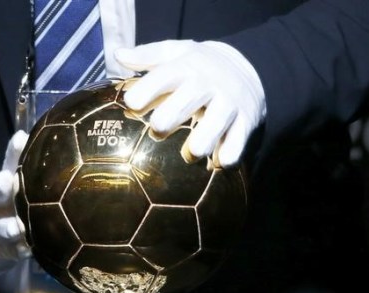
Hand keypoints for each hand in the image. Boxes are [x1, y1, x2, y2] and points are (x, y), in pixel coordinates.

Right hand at [0, 130, 30, 277]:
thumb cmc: (10, 204)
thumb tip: (44, 133)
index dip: (12, 152)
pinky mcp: (8, 252)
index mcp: (3, 186)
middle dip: (1, 188)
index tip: (19, 140)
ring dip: (11, 228)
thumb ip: (23, 162)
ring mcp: (1, 229)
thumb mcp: (13, 182)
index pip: (7, 164)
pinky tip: (29, 250)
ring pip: (4, 228)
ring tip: (17, 228)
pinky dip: (23, 251)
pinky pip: (17, 252)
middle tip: (7, 181)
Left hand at [115, 40, 265, 167]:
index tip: (131, 105)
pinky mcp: (246, 122)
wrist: (250, 68)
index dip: (145, 92)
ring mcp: (229, 104)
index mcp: (188, 67)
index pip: (163, 77)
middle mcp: (209, 85)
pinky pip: (236, 145)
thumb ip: (147, 56)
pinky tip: (216, 163)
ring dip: (199, 145)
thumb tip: (119, 56)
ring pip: (214, 127)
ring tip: (189, 154)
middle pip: (186, 103)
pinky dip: (226, 158)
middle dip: (167, 120)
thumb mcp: (176, 54)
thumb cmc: (201, 67)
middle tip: (158, 131)